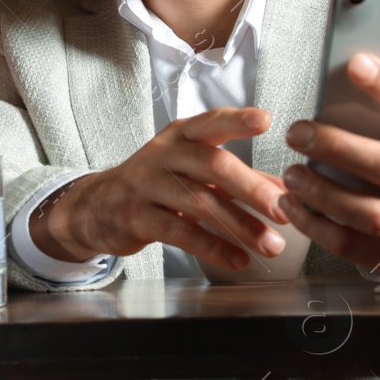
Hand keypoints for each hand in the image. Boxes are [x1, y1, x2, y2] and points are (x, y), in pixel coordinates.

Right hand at [33, 107, 289, 268]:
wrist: (95, 207)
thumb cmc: (153, 184)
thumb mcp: (190, 171)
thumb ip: (236, 179)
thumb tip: (283, 191)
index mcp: (179, 136)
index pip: (210, 122)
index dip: (237, 120)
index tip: (266, 121)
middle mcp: (162, 155)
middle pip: (211, 164)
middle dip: (252, 188)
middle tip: (284, 210)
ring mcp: (145, 185)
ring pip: (199, 202)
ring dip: (240, 226)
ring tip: (271, 245)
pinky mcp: (136, 217)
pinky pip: (180, 232)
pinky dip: (213, 247)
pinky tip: (238, 259)